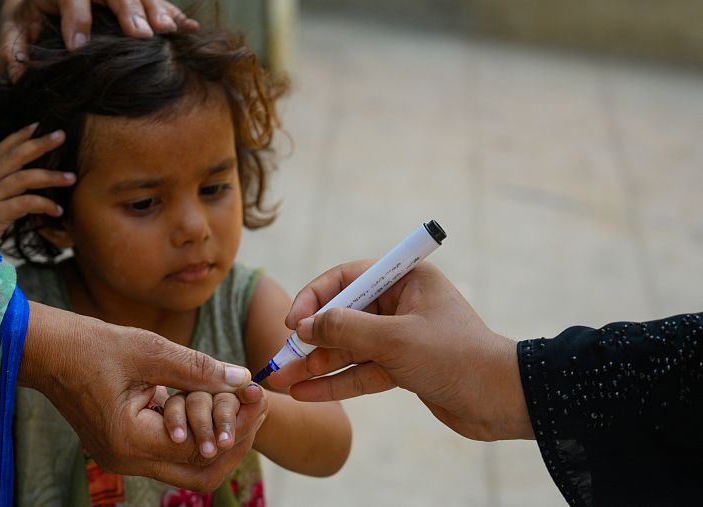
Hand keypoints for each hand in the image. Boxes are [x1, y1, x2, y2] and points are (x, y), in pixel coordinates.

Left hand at [0, 0, 198, 80]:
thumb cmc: (27, 13)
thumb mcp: (11, 27)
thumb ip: (12, 50)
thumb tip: (18, 76)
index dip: (75, 20)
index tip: (77, 46)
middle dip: (128, 11)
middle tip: (141, 35)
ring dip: (155, 11)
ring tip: (167, 31)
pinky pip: (154, 0)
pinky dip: (172, 13)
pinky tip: (188, 27)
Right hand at [0, 123, 73, 245]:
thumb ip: (9, 188)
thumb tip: (36, 177)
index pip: (2, 149)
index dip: (19, 135)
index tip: (38, 124)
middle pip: (14, 157)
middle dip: (38, 144)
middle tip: (61, 135)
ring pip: (23, 178)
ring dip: (50, 176)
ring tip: (72, 178)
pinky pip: (24, 204)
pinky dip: (44, 205)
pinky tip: (58, 210)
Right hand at [20, 302, 267, 490]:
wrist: (45, 351)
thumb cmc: (91, 345)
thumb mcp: (149, 350)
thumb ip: (197, 368)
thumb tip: (242, 379)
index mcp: (131, 440)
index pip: (203, 449)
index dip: (238, 425)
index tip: (258, 396)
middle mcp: (127, 460)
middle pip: (201, 472)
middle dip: (234, 442)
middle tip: (255, 408)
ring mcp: (123, 458)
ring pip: (188, 466)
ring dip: (216, 439)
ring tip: (238, 404)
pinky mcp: (123, 447)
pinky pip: (170, 453)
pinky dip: (195, 434)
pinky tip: (209, 404)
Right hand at [269, 261, 533, 441]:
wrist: (501, 400)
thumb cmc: (455, 357)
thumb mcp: (394, 339)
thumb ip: (345, 328)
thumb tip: (305, 324)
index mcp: (406, 279)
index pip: (347, 278)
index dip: (315, 297)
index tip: (292, 321)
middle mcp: (401, 304)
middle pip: (343, 316)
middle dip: (310, 339)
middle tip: (278, 358)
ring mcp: (401, 337)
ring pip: (348, 348)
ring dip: (316, 364)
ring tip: (280, 380)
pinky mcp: (403, 368)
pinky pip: (360, 371)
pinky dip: (334, 382)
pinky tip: (305, 392)